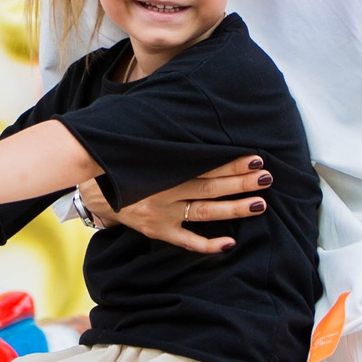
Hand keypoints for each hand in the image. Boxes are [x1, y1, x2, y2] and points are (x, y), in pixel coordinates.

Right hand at [81, 153, 267, 254]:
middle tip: (266, 177)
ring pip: (204, 212)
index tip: (255, 157)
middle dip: (239, 182)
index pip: (203, 165)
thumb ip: (167, 141)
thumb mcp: (143, 147)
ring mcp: (162, 214)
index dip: (230, 162)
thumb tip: (193, 116)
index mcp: (161, 168)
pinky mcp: (158, 232)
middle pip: (209, 187)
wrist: (95, 191)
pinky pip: (186, 241)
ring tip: (259, 203)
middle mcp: (164, 192)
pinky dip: (207, 245)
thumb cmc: (125, 163)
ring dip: (233, 208)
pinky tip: (229, 243)